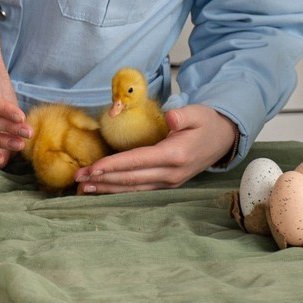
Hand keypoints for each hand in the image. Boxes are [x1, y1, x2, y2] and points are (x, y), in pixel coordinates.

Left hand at [73, 104, 237, 192]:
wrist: (224, 139)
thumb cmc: (207, 122)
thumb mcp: (198, 113)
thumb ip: (183, 115)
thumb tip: (170, 118)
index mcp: (176, 154)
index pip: (138, 161)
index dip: (114, 165)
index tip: (93, 167)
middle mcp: (171, 173)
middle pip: (131, 178)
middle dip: (103, 179)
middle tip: (78, 179)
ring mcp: (169, 181)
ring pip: (134, 188)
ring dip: (108, 188)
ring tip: (84, 187)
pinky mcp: (167, 183)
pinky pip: (140, 189)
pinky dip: (120, 189)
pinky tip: (104, 188)